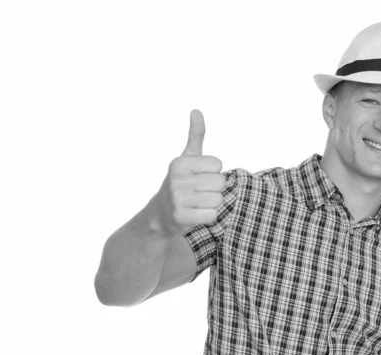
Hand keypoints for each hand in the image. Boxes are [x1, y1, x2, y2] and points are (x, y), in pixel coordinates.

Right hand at [155, 110, 224, 235]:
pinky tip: (195, 215)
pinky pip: (212, 215)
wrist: (160, 215)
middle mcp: (176, 179)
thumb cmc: (180, 183)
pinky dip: (208, 217)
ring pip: (218, 199)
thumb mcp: (186, 158)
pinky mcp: (181, 217)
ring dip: (211, 204)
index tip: (198, 177)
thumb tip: (196, 110)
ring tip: (197, 204)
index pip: (218, 164)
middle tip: (198, 193)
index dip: (212, 172)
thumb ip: (195, 135)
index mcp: (179, 163)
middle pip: (220, 183)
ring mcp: (177, 199)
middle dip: (213, 189)